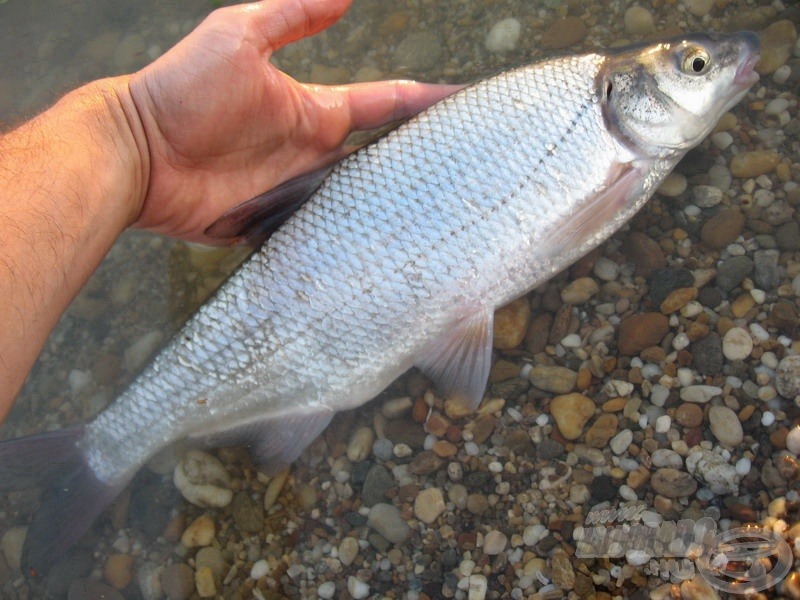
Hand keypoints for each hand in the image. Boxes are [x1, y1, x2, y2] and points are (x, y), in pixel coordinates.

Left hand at [128, 0, 456, 241]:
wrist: (137, 154)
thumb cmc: (181, 90)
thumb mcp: (236, 36)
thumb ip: (291, 15)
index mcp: (316, 113)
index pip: (385, 105)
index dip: (426, 102)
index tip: (466, 103)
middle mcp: (315, 156)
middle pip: (381, 162)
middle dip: (422, 165)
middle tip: (469, 172)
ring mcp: (298, 194)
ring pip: (358, 205)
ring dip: (391, 210)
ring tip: (439, 221)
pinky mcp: (277, 228)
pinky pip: (322, 237)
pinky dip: (348, 243)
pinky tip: (381, 253)